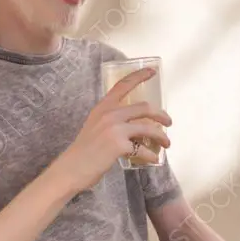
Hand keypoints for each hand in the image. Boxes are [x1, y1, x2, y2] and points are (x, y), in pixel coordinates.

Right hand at [54, 67, 172, 192]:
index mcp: (103, 107)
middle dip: (161, 115)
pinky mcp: (119, 145)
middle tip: (168, 123)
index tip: (152, 71)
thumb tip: (134, 125)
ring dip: (161, 136)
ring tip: (167, 144)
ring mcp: (115, 129)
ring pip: (148, 127)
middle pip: (144, 108)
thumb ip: (111, 120)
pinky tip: (153, 159)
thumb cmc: (84, 150)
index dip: (139, 76)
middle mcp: (109, 114)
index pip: (122, 85)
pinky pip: (143, 148)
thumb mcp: (95, 126)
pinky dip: (151, 155)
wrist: (71, 168)